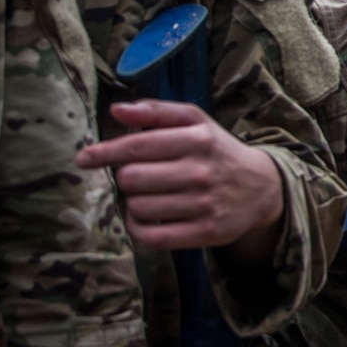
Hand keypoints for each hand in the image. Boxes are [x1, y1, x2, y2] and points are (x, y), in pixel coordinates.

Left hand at [81, 100, 284, 262]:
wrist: (262, 188)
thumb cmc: (217, 151)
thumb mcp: (197, 122)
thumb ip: (157, 112)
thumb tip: (117, 110)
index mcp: (198, 140)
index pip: (137, 147)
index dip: (104, 153)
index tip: (84, 158)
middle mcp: (201, 172)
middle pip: (131, 179)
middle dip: (127, 177)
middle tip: (141, 176)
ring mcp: (204, 205)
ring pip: (138, 208)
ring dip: (134, 203)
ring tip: (150, 196)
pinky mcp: (205, 232)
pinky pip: (151, 237)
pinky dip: (138, 229)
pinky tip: (146, 219)